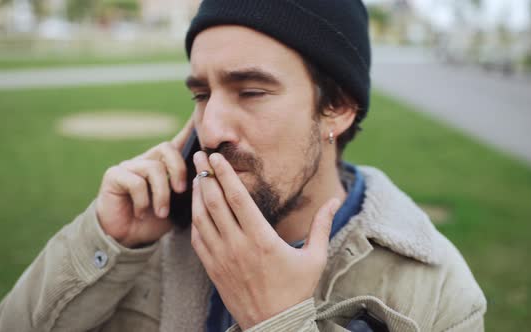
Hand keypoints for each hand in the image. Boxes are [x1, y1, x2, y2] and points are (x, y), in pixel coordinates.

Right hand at [95, 118, 193, 247]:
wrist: (128, 239)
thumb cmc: (156, 221)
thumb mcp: (180, 205)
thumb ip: (191, 189)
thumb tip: (209, 176)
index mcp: (164, 164)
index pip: (179, 141)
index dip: (190, 129)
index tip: (201, 117)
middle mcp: (146, 159)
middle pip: (167, 148)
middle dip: (178, 169)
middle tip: (181, 190)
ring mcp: (129, 166)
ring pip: (153, 168)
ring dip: (161, 194)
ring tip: (161, 212)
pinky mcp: (114, 176)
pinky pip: (135, 181)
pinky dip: (143, 201)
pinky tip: (142, 213)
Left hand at [190, 151, 340, 328]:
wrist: (273, 326)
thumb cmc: (296, 292)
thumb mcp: (315, 258)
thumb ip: (322, 226)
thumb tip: (335, 200)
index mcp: (262, 240)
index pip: (238, 198)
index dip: (225, 174)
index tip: (216, 156)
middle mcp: (237, 246)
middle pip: (215, 202)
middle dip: (206, 175)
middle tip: (199, 155)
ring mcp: (221, 258)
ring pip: (202, 219)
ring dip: (198, 195)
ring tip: (198, 176)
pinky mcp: (213, 269)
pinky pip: (198, 238)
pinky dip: (195, 219)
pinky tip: (197, 208)